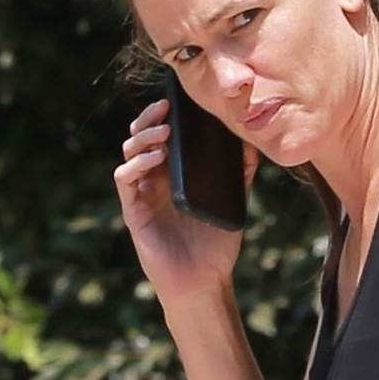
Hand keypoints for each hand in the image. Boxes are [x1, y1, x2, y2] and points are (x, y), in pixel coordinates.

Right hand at [113, 98, 259, 304]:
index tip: (178, 100)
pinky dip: (137, 164)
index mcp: (175, 173)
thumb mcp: (234, 200)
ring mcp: (142, 193)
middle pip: (141, 137)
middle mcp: (155, 179)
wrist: (205, 279)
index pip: (163, 135)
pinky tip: (155, 157)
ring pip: (129, 153)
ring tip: (165, 132)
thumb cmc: (216, 242)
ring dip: (144, 137)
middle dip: (150, 118)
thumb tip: (253, 142)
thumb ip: (242, 172)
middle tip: (166, 107)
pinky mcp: (133, 210)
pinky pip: (125, 179)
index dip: (165, 115)